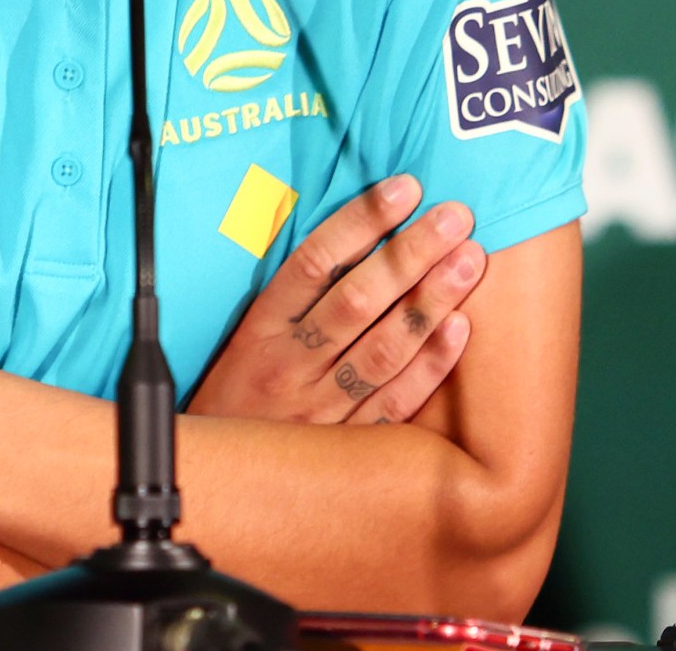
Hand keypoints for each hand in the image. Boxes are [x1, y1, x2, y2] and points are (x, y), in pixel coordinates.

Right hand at [186, 173, 484, 425]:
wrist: (206, 487)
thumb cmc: (232, 402)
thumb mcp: (244, 340)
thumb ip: (293, 295)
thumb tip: (356, 235)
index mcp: (259, 330)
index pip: (314, 261)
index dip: (361, 220)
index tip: (403, 188)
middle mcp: (289, 366)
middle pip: (357, 299)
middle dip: (410, 253)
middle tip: (455, 216)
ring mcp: (318, 411)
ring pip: (382, 348)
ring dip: (430, 300)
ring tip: (469, 260)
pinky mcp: (344, 449)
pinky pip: (393, 404)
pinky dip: (428, 367)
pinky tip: (459, 330)